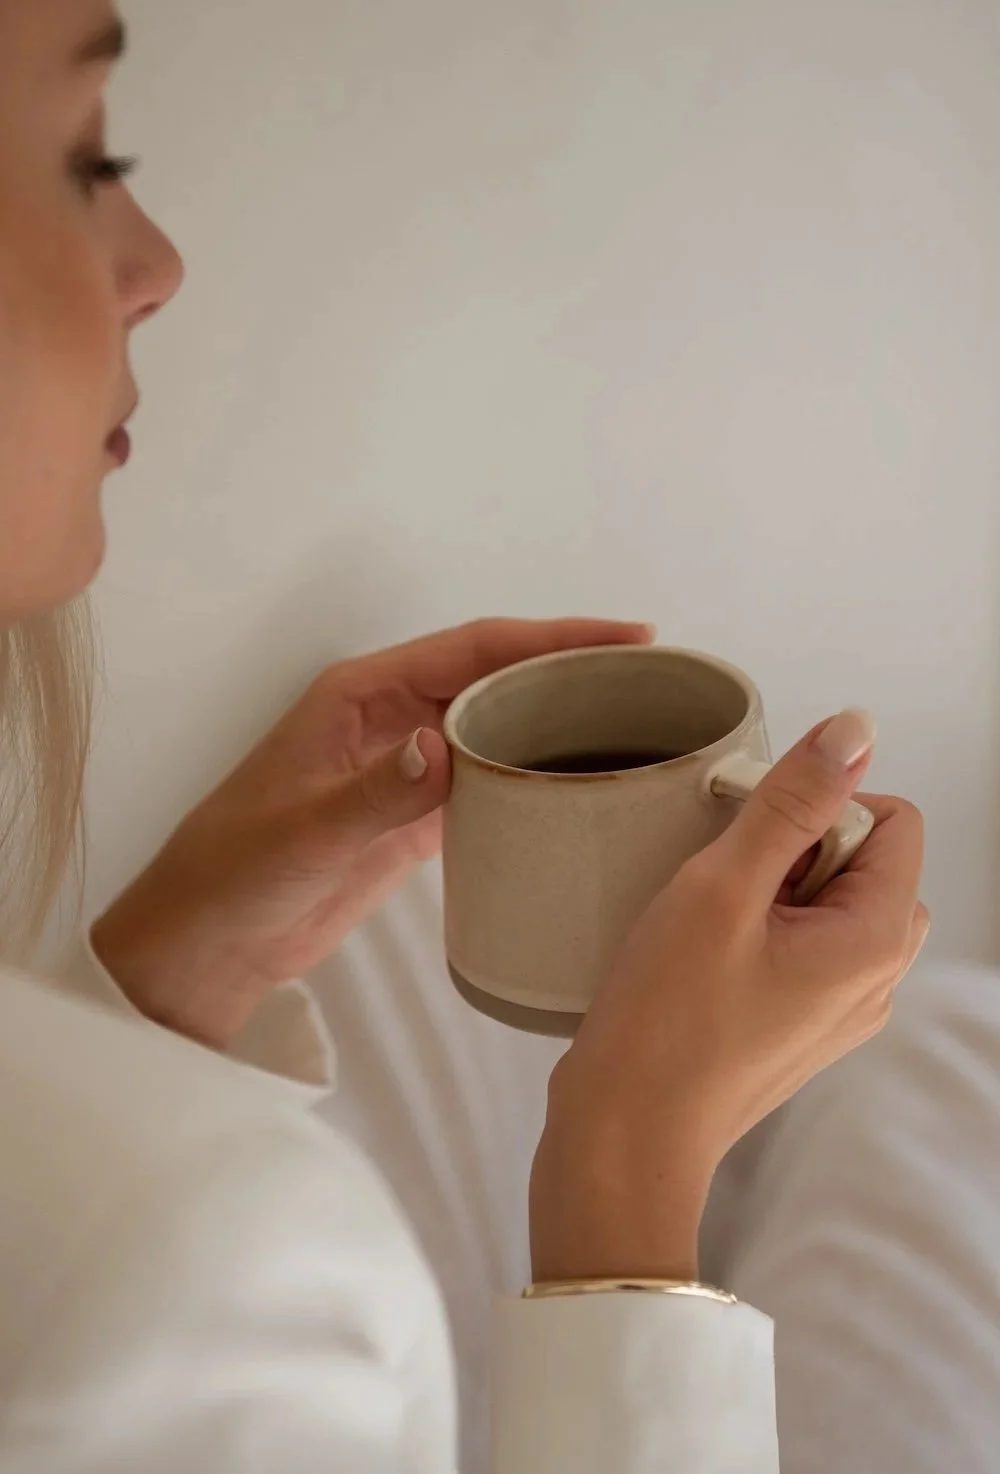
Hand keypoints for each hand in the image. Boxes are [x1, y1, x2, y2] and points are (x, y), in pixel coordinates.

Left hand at [91, 616, 652, 1047]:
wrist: (210, 944)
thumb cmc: (234, 873)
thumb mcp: (303, 832)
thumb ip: (376, 791)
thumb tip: (446, 748)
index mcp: (361, 694)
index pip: (474, 648)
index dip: (551, 638)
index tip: (625, 638)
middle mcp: (392, 718)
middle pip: (498, 679)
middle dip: (571, 672)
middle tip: (654, 682)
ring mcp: (408, 768)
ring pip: (498, 728)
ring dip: (558, 725)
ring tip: (637, 728)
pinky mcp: (416, 819)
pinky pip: (488, 784)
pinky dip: (532, 781)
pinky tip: (580, 790)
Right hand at [529, 709, 926, 1284]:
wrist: (625, 1137)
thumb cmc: (665, 1020)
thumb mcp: (722, 890)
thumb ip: (791, 803)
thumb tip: (854, 728)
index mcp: (875, 941)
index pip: (891, 818)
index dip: (818, 806)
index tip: (747, 838)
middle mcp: (877, 979)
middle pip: (864, 859)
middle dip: (796, 848)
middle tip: (723, 885)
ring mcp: (842, 1010)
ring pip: (830, 901)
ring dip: (773, 889)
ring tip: (708, 922)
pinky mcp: (802, 1027)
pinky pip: (805, 946)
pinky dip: (762, 930)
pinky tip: (703, 955)